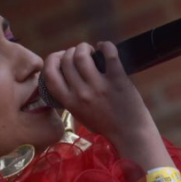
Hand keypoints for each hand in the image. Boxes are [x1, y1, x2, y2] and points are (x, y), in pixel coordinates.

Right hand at [41, 41, 156, 147]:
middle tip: (80, 54)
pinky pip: (109, 54)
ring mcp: (99, 86)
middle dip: (70, 51)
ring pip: (82, 55)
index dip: (52, 60)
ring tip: (91, 51)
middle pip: (66, 61)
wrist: (131, 135)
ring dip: (84, 48)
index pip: (50, 74)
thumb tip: (68, 76)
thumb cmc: (106, 126)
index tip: (60, 58)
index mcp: (70, 103)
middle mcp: (81, 93)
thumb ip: (71, 98)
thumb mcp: (80, 115)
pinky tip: (104, 48)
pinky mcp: (117, 79)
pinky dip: (105, 46)